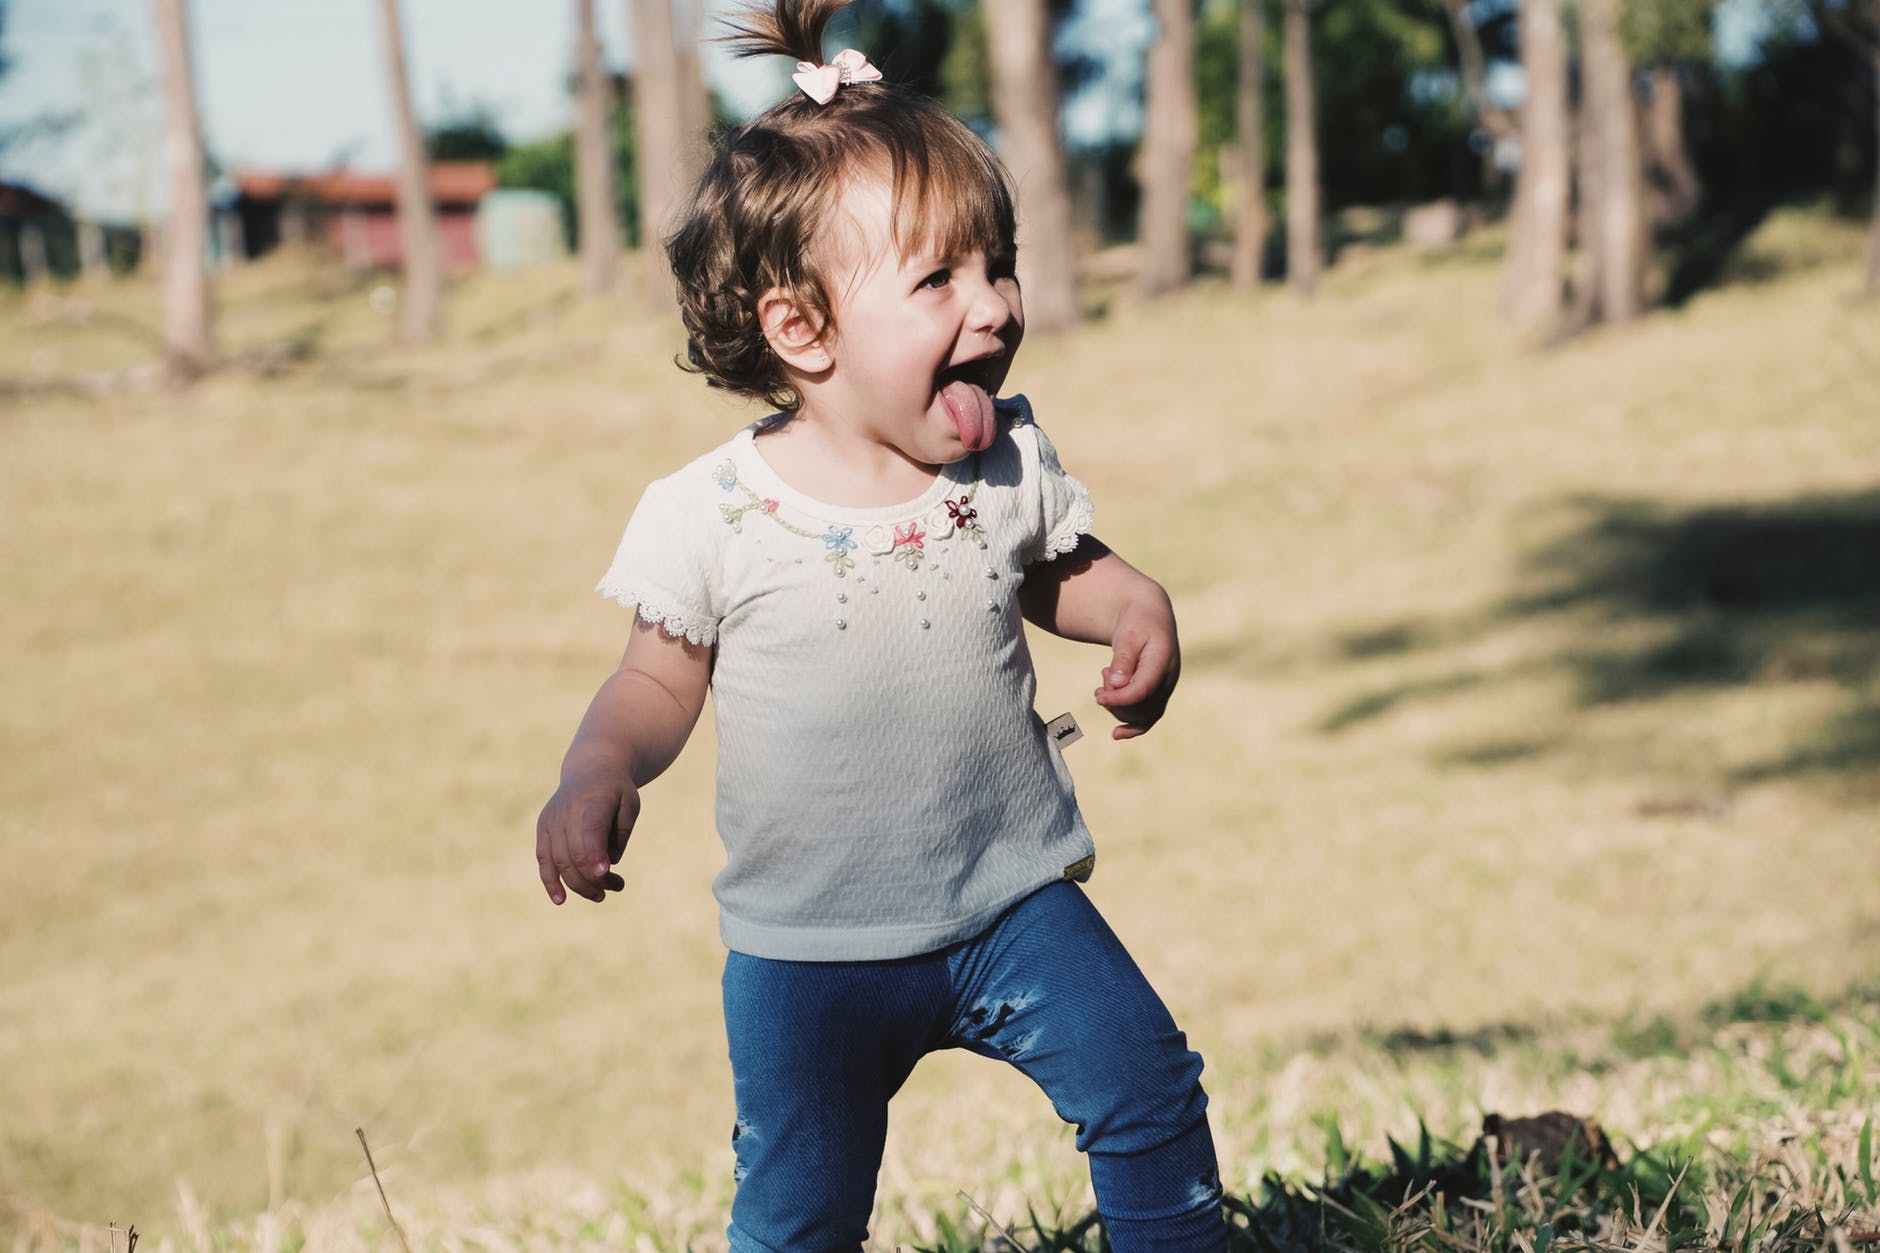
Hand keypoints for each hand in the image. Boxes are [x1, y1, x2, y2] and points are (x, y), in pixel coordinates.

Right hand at [535, 772, 637, 904]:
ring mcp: (552, 820)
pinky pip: (543, 859)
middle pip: (576, 853)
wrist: (589, 769)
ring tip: (601, 895)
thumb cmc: (615, 791)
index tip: (605, 873)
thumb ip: (622, 832)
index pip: (592, 829)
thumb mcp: (630, 804)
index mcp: (593, 801)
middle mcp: (568, 810)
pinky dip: (550, 881)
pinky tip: (560, 900)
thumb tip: (609, 863)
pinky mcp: (543, 828)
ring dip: (580, 884)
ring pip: (560, 861)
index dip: (596, 853)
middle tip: (617, 886)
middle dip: (595, 878)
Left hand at [1093, 593, 1180, 739]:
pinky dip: (1133, 728)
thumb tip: (1117, 684)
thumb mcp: (1128, 634)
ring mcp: (1165, 690)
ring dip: (1118, 706)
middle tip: (1104, 674)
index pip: (1143, 689)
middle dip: (1115, 698)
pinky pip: (1149, 718)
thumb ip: (1123, 659)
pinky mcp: (1158, 695)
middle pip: (1141, 706)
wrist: (1150, 618)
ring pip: (1141, 714)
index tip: (1098, 696)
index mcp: (1163, 661)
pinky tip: (1116, 734)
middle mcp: (1168, 680)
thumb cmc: (1137, 623)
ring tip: (1107, 679)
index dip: (1119, 698)